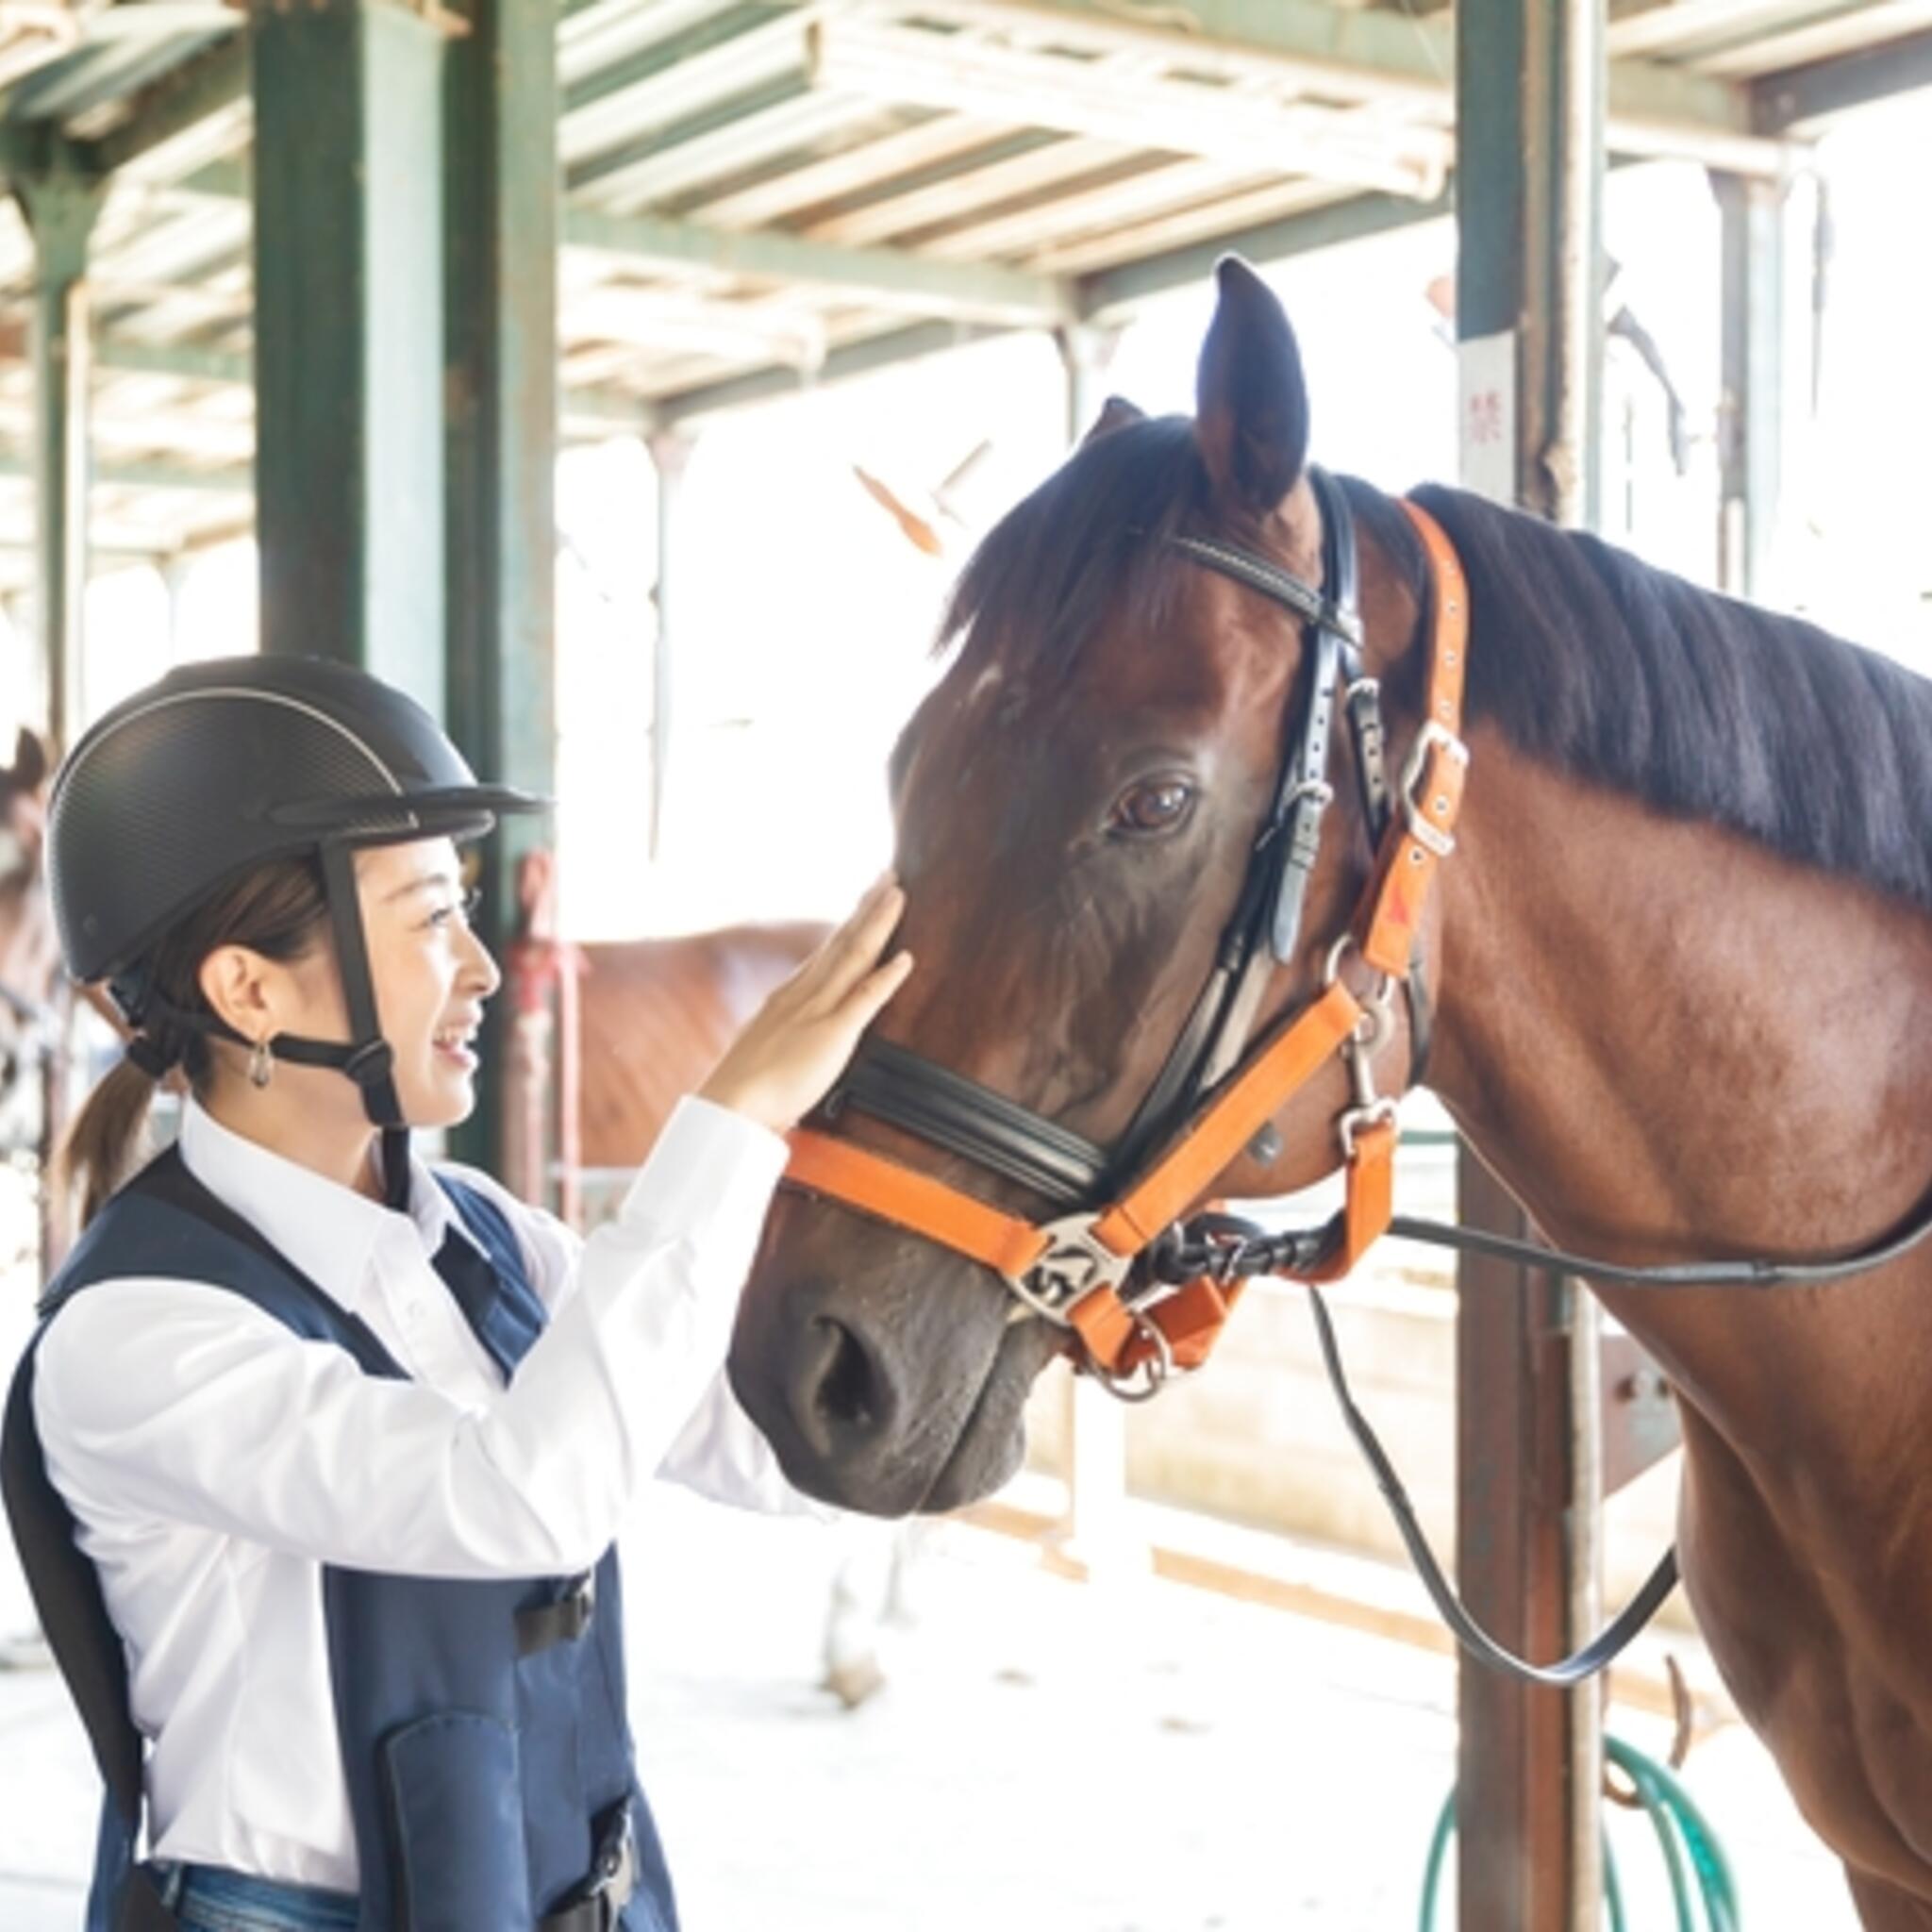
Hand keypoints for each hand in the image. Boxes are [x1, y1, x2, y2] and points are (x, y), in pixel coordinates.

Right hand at [698, 876, 913, 1135]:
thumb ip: (783, 1037)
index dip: (848, 925)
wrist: (730, 1105)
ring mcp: (817, 1010)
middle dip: (866, 908)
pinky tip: (906, 958)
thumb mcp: (765, 1051)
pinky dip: (887, 977)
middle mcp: (802, 994)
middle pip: (841, 942)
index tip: (864, 902)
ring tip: (897, 894)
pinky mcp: (832, 1034)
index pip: (825, 954)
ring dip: (878, 924)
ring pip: (853, 956)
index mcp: (787, 997)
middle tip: (888, 877)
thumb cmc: (745, 1091)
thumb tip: (791, 1038)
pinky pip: (864, 999)